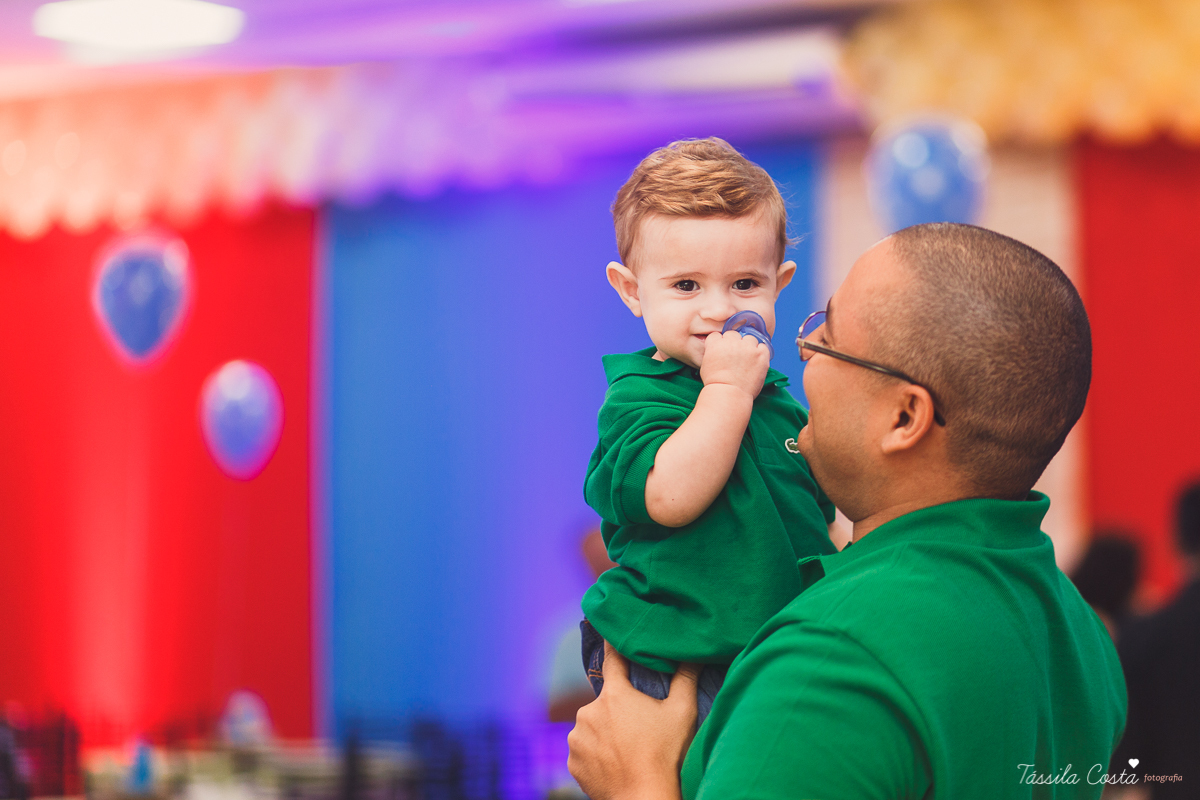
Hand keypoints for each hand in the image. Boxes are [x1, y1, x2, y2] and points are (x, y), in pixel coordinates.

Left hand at [568, 642, 700, 799]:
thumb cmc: (666, 756)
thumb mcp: (682, 713)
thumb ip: (686, 678)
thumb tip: (693, 654)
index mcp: (614, 694)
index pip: (613, 658)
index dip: (615, 644)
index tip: (610, 629)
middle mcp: (588, 711)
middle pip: (606, 701)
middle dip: (619, 709)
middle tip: (640, 727)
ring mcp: (577, 738)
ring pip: (593, 726)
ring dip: (606, 732)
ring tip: (628, 749)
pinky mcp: (573, 761)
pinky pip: (584, 750)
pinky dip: (596, 753)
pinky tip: (615, 763)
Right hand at [699, 330, 769, 398]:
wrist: (729, 395)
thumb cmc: (716, 384)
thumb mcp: (705, 365)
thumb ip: (712, 352)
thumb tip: (718, 349)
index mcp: (716, 344)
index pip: (718, 335)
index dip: (720, 343)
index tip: (722, 352)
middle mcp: (731, 342)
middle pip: (733, 334)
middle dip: (734, 344)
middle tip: (736, 357)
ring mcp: (747, 347)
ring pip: (749, 338)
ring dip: (748, 347)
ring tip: (747, 360)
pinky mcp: (760, 354)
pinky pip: (763, 346)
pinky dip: (761, 352)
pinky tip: (756, 361)